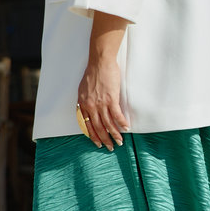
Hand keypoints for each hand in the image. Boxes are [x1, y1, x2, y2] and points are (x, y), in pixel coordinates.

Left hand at [76, 12, 129, 150]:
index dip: (93, 136)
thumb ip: (85, 100)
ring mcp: (101, 103)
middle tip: (110, 148)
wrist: (100, 62)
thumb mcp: (83, 88)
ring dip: (115, 135)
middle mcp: (91, 106)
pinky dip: (122, 123)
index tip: (98, 143)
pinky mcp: (111, 99)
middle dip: (104, 139)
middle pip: (98, 127)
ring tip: (120, 142)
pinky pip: (117, 115)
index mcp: (83, 104)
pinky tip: (127, 128)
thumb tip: (86, 108)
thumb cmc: (92, 72)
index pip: (86, 125)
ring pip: (108, 124)